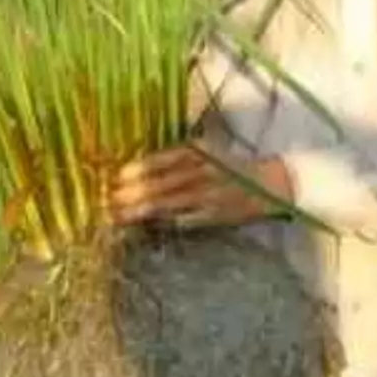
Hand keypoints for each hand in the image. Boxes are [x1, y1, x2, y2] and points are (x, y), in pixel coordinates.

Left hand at [109, 144, 294, 228]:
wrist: (271, 183)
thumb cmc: (231, 165)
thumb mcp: (207, 151)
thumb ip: (178, 157)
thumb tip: (138, 167)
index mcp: (200, 151)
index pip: (162, 159)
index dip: (137, 169)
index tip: (115, 176)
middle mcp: (203, 172)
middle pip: (160, 184)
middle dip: (130, 194)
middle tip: (105, 201)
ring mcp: (208, 196)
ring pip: (167, 204)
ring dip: (139, 211)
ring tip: (116, 215)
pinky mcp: (213, 217)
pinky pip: (182, 221)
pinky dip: (162, 223)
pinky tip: (143, 226)